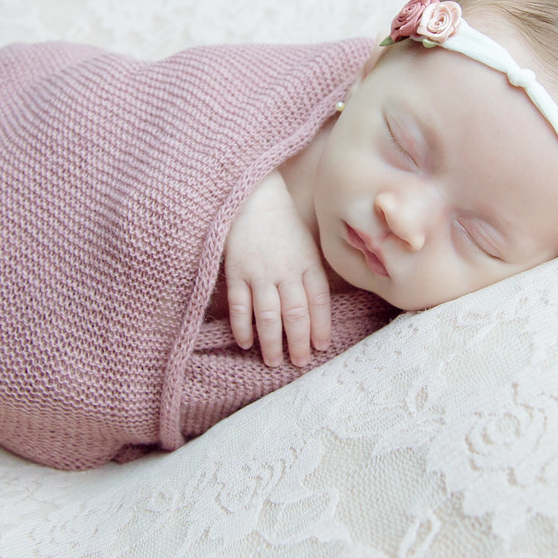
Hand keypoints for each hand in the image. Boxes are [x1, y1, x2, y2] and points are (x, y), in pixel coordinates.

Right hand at [223, 171, 331, 367]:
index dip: (321, 326)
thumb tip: (316, 305)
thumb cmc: (281, 220)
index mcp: (307, 262)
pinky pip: (240, 305)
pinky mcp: (236, 271)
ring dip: (272, 342)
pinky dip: (243, 326)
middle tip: (299, 362)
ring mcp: (260, 272)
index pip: (318, 301)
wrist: (251, 195)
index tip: (321, 346)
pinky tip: (246, 342)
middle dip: (299, 342)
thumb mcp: (306, 242)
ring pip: (269, 315)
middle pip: (296, 314)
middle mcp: (286, 270)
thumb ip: (311, 270)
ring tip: (272, 361)